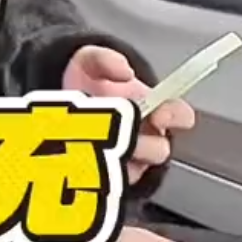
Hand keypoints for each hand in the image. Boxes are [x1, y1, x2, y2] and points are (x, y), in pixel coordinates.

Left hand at [63, 45, 196, 181]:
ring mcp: (130, 157)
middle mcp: (146, 135)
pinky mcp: (109, 175)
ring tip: (92, 142)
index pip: (182, 116)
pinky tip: (81, 157)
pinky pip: (112, 181)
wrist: (60, 98)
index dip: (175, 116)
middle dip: (141, 142)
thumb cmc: (86, 81)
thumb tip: (124, 71)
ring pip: (136, 168)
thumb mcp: (91, 61)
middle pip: (160, 149)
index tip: (158, 113)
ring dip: (118, 156)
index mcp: (155, 108)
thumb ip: (105, 60)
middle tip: (117, 132)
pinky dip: (98, 170)